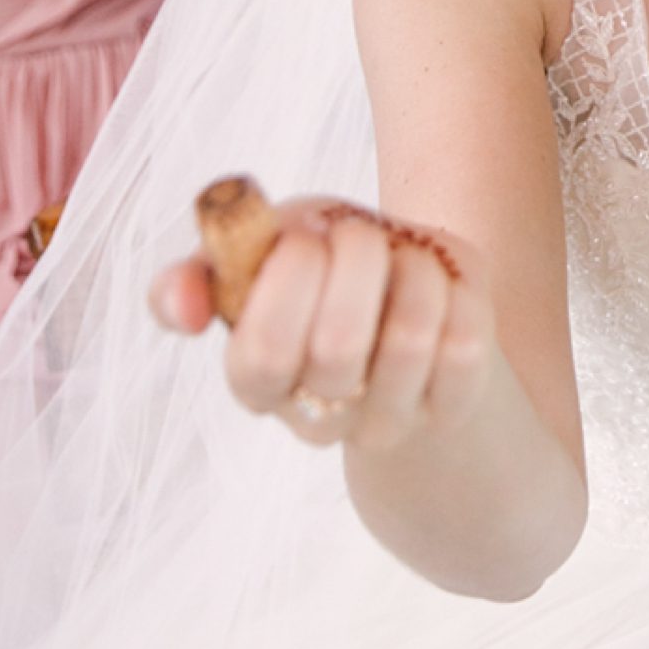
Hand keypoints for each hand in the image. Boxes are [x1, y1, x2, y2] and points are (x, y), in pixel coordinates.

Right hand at [152, 198, 494, 453]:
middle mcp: (321, 415)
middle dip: (356, 256)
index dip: (288, 282)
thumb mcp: (258, 255)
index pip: (263, 354)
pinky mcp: (454, 400)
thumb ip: (198, 274)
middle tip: (358, 231)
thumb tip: (183, 303)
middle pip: (339, 343)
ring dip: (412, 265)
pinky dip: (458, 288)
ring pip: (411, 334)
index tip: (305, 236)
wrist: (401, 298)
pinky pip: (465, 340)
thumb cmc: (319, 271)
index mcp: (258, 381)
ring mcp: (390, 417)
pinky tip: (442, 285)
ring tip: (403, 254)